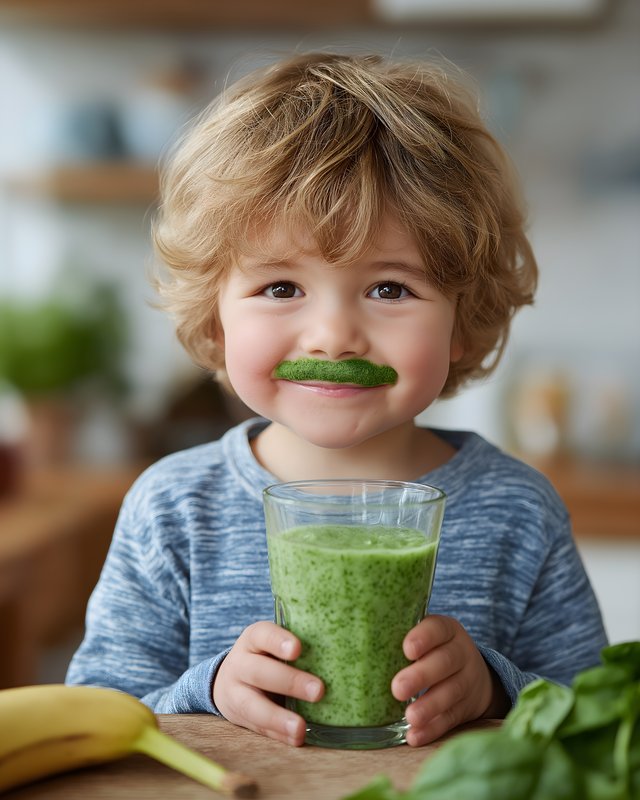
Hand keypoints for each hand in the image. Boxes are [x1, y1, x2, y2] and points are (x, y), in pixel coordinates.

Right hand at [212, 621, 323, 745]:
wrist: (230, 679)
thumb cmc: (266, 656)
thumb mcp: (273, 643)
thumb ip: (299, 646)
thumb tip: (344, 651)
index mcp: (253, 639)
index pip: (263, 635)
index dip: (279, 641)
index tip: (298, 649)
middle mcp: (240, 664)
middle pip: (260, 672)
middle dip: (290, 682)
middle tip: (319, 691)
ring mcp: (235, 693)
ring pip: (253, 706)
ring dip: (278, 718)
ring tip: (300, 728)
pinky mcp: (239, 718)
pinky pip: (258, 728)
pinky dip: (278, 734)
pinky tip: (296, 738)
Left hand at [391, 615, 508, 746]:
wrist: (474, 676)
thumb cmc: (432, 651)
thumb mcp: (426, 636)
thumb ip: (399, 634)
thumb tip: (347, 637)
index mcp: (447, 631)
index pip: (438, 628)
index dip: (424, 637)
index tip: (407, 649)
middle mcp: (461, 653)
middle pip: (445, 661)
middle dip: (421, 675)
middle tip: (397, 689)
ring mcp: (467, 681)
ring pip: (451, 692)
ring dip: (429, 706)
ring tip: (410, 717)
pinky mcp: (467, 708)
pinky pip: (451, 719)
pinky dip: (432, 729)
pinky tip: (414, 736)